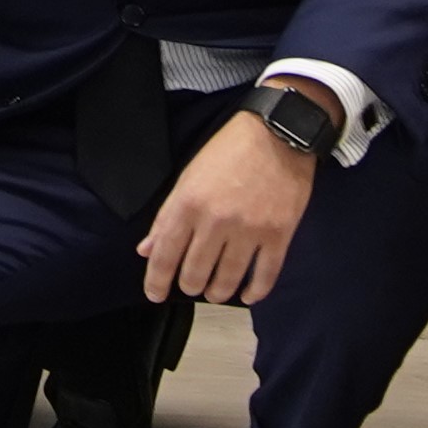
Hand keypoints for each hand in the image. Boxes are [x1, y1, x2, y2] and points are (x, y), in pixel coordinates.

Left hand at [141, 100, 320, 304]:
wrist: (278, 131)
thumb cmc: (230, 150)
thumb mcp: (189, 176)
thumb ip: (167, 216)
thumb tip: (148, 249)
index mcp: (189, 203)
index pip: (165, 255)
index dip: (156, 281)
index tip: (155, 294)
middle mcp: (216, 221)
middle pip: (195, 273)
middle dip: (189, 286)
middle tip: (191, 285)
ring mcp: (249, 230)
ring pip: (227, 280)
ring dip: (217, 293)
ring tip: (215, 292)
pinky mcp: (279, 234)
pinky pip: (265, 275)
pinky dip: (255, 291)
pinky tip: (248, 295)